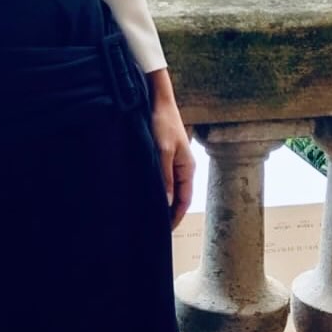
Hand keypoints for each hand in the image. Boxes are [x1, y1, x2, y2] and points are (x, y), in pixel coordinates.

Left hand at [145, 68, 193, 230]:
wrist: (158, 99)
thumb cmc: (162, 123)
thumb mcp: (162, 151)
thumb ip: (165, 178)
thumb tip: (166, 203)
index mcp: (187, 169)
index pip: (184, 201)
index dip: (174, 217)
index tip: (163, 232)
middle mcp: (183, 167)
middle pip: (178, 197)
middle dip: (168, 212)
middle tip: (152, 227)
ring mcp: (174, 161)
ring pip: (169, 188)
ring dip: (161, 200)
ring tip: (147, 214)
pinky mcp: (164, 155)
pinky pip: (162, 178)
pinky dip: (156, 188)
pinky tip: (144, 192)